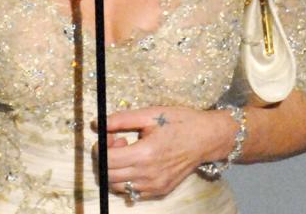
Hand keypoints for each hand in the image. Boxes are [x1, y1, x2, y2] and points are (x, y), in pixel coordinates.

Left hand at [98, 105, 235, 200]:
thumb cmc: (180, 122)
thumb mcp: (150, 114)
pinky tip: (137, 163)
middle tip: (118, 141)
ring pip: (118, 186)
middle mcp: (149, 175)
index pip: (108, 160)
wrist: (206, 138)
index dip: (100, 147)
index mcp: (145, 154)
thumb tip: (98, 124)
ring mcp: (155, 186)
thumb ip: (122, 119)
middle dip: (106, 158)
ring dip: (115, 170)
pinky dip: (127, 179)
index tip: (108, 135)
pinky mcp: (160, 191)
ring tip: (128, 152)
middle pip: (109, 175)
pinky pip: (133, 191)